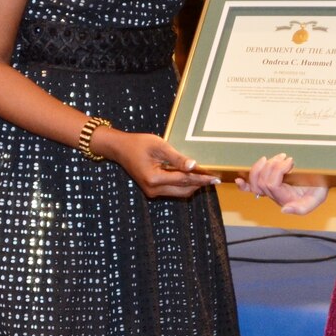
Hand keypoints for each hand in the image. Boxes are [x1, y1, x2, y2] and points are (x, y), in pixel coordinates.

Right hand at [94, 127, 218, 198]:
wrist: (120, 149)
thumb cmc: (139, 144)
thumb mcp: (159, 146)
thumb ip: (176, 158)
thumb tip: (194, 166)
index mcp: (154, 179)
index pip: (184, 180)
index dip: (201, 178)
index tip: (215, 177)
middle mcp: (153, 189)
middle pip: (184, 190)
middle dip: (199, 184)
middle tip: (214, 177)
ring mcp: (152, 191)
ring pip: (179, 192)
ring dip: (192, 185)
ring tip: (206, 175)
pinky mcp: (152, 190)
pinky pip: (172, 189)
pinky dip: (183, 184)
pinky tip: (191, 175)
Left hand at [235, 153, 328, 214]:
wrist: (319, 183)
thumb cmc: (318, 190)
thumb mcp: (317, 199)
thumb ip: (302, 208)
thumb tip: (284, 210)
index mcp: (285, 198)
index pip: (272, 184)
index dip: (278, 170)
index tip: (290, 161)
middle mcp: (274, 195)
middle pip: (262, 181)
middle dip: (272, 165)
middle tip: (284, 157)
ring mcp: (269, 190)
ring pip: (256, 180)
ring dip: (263, 166)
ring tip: (277, 158)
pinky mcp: (267, 184)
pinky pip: (250, 187)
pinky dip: (243, 185)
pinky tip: (239, 180)